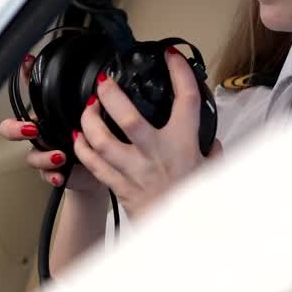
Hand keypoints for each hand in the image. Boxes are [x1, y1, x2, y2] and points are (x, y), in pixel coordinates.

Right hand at [0, 54, 104, 192]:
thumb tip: (104, 78)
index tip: (27, 63)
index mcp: (49, 114)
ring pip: (30, 154)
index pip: (31, 91)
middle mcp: (42, 133)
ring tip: (60, 156)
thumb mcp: (94, 115)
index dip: (24, 76)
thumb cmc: (95, 140)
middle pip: (12, 128)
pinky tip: (61, 174)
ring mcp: (44, 152)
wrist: (100, 169)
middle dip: (15, 129)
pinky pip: (44, 174)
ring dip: (43, 156)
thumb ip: (92, 100)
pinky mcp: (50, 172)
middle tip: (31, 130)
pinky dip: (52, 175)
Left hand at [72, 47, 222, 216]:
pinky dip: (82, 149)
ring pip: (102, 141)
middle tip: (106, 81)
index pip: (185, 101)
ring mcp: (134, 171)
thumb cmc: (193, 202)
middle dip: (112, 95)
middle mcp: (156, 155)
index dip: (180, 73)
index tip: (172, 57)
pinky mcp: (118, 186)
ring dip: (90, 121)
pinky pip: (93, 165)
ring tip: (88, 107)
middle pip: (128, 119)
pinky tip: (79, 136)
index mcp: (183, 145)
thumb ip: (211, 151)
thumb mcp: (211, 171)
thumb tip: (212, 139)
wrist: (178, 234)